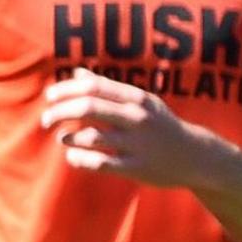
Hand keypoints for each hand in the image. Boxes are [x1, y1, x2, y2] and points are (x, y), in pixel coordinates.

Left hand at [39, 69, 216, 186]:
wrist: (196, 156)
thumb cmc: (161, 126)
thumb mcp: (141, 102)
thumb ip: (108, 88)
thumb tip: (77, 73)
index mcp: (136, 99)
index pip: (92, 87)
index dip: (65, 90)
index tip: (50, 97)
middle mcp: (137, 118)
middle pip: (86, 107)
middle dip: (58, 112)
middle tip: (46, 120)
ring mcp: (137, 144)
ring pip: (89, 137)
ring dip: (68, 137)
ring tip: (64, 139)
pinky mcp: (136, 167)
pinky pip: (97, 163)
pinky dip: (78, 159)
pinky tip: (74, 156)